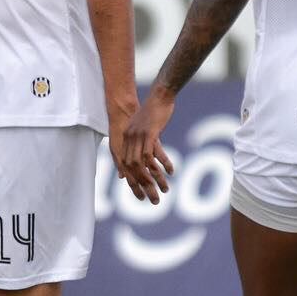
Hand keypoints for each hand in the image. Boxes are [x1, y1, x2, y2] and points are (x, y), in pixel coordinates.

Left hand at [120, 86, 176, 204]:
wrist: (160, 95)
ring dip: (153, 180)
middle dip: (143, 187)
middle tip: (153, 200)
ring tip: (164, 191)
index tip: (141, 195)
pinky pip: (152, 154)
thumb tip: (139, 157)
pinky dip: (160, 165)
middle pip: (132, 169)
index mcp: (126, 139)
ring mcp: (138, 136)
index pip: (126, 166)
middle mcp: (129, 139)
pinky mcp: (149, 133)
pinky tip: (170, 173)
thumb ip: (140, 142)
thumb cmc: (154, 110)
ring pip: (142, 165)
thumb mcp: (144, 128)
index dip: (133, 182)